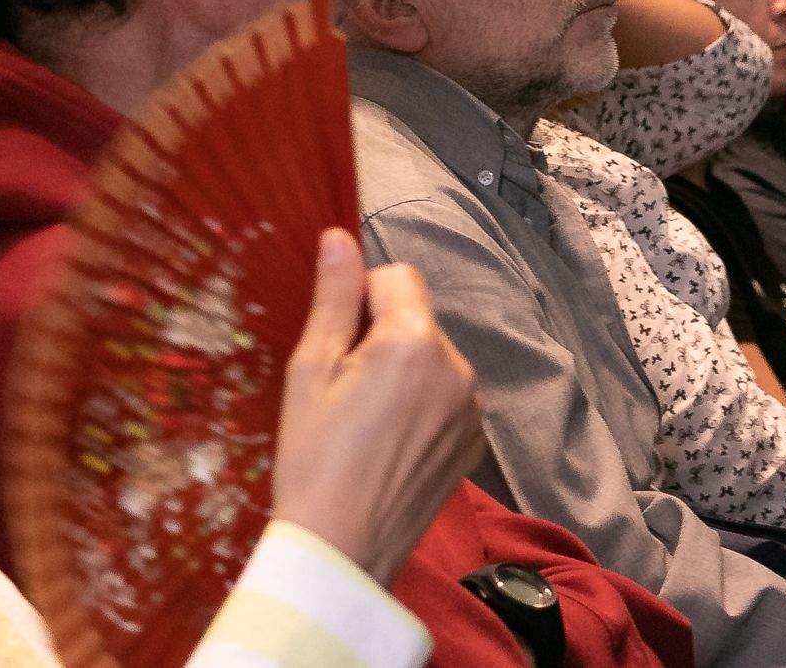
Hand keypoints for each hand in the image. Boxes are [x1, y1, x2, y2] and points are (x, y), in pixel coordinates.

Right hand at [273, 230, 485, 583]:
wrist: (342, 550)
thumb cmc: (313, 460)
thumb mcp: (310, 370)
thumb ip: (334, 297)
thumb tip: (339, 236)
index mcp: (414, 343)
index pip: (398, 275)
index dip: (361, 298)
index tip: (338, 344)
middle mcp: (457, 367)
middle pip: (418, 317)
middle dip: (383, 336)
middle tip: (345, 391)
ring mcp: (472, 406)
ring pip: (433, 356)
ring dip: (405, 370)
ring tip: (366, 423)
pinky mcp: (475, 438)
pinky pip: (448, 394)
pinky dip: (423, 405)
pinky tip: (389, 443)